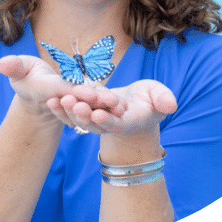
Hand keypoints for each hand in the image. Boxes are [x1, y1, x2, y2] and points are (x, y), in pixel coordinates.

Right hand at [0, 56, 125, 120]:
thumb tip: (2, 64)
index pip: (63, 91)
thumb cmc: (25, 75)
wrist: (36, 93)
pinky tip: (123, 105)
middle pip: (81, 102)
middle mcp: (62, 100)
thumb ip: (14, 66)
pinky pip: (95, 106)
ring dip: (106, 108)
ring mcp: (73, 105)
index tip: (88, 91)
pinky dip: (107, 106)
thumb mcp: (18, 68)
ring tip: (123, 105)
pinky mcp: (81, 104)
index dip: (75, 91)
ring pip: (90, 107)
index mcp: (48, 90)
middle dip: (97, 102)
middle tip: (114, 101)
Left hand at [47, 80, 176, 134]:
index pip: (116, 123)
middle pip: (95, 123)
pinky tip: (50, 101)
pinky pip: (72, 114)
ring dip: (70, 111)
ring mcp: (97, 120)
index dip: (107, 120)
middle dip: (84, 114)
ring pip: (81, 120)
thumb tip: (171, 105)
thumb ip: (164, 99)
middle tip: (73, 103)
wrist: (137, 106)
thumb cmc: (151, 100)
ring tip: (59, 100)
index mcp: (128, 122)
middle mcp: (110, 124)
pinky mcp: (87, 114)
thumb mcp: (160, 96)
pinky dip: (61, 110)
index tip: (98, 114)